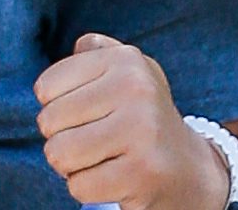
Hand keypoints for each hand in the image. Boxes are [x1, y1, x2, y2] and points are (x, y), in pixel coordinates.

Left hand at [34, 33, 229, 209]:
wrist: (192, 170)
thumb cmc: (142, 117)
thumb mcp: (126, 73)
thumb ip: (95, 50)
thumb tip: (77, 47)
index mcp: (124, 60)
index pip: (45, 88)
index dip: (55, 108)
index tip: (85, 114)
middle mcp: (136, 88)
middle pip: (49, 121)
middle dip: (61, 138)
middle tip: (93, 141)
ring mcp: (142, 131)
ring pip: (59, 154)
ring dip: (71, 166)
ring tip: (99, 159)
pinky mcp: (143, 173)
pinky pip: (79, 186)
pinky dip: (87, 189)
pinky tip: (113, 179)